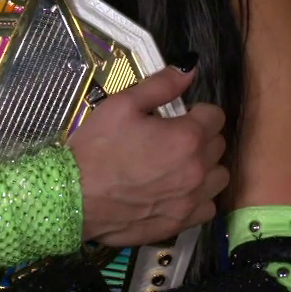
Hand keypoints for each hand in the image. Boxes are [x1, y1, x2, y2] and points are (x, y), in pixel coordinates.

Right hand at [68, 60, 229, 246]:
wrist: (72, 197)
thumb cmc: (96, 147)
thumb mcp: (123, 104)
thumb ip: (161, 85)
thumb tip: (190, 68)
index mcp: (187, 137)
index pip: (216, 116)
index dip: (197, 112)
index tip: (178, 116)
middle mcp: (196, 170)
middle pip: (218, 146)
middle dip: (202, 137)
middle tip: (172, 138)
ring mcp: (190, 200)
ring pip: (218, 178)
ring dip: (206, 167)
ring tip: (180, 165)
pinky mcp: (179, 223)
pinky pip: (207, 207)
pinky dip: (199, 198)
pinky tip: (177, 191)